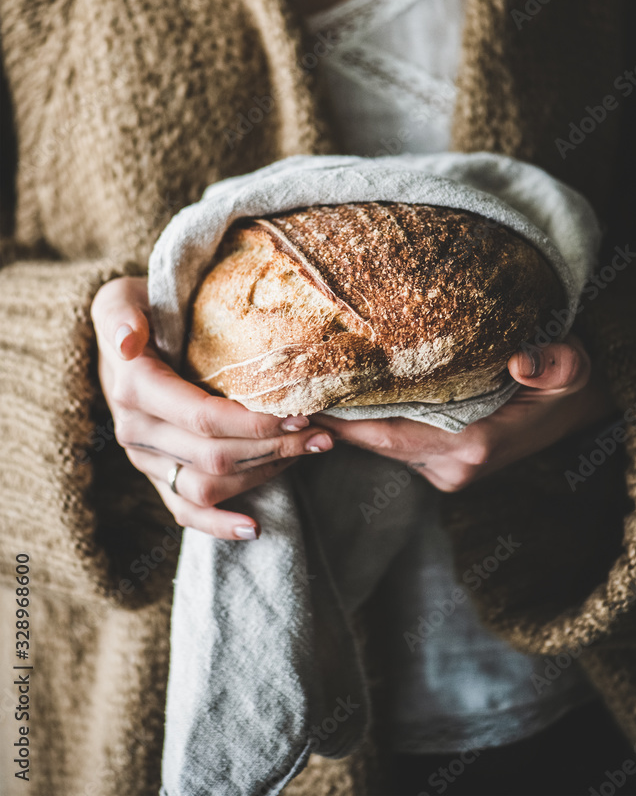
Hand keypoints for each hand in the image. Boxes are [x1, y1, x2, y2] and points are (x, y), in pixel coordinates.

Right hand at [91, 277, 333, 538]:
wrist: (126, 334)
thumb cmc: (141, 307)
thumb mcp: (123, 297)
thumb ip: (123, 314)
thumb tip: (128, 341)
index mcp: (134, 388)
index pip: (202, 417)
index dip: (254, 421)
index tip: (301, 412)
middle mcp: (136, 431)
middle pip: (214, 455)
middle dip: (275, 445)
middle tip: (322, 432)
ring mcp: (146, 459)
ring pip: (208, 485)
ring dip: (264, 473)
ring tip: (309, 451)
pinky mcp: (157, 475)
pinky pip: (184, 512)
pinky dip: (218, 524)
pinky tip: (254, 527)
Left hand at [315, 335, 615, 491]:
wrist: (577, 409)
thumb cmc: (569, 383)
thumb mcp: (573, 366)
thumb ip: (554, 363)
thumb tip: (523, 364)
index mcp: (475, 445)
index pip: (393, 435)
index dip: (345, 423)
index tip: (304, 404)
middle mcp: (452, 466)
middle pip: (376, 444)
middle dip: (331, 424)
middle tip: (282, 395)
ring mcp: (445, 469)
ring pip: (381, 446)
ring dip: (343, 425)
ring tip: (298, 395)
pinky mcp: (441, 463)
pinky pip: (393, 444)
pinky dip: (364, 425)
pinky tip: (336, 402)